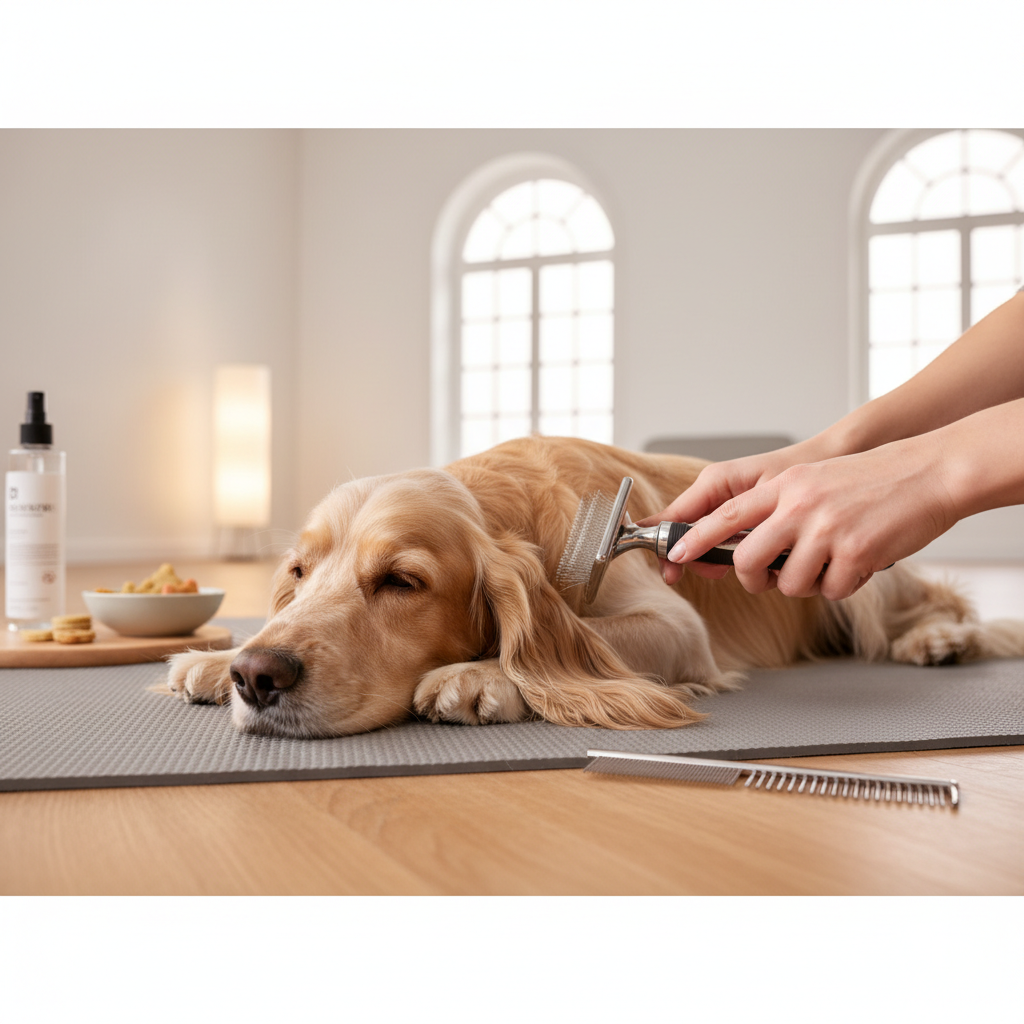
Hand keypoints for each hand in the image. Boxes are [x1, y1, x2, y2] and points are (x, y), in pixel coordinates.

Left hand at [662, 437, 959, 599]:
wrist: (929, 473)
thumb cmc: (872, 480)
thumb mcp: (813, 481)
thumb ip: (778, 506)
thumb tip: (743, 546)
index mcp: (785, 485)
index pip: (725, 516)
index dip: (694, 539)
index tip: (675, 557)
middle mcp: (799, 505)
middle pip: (747, 560)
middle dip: (753, 579)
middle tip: (767, 578)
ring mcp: (827, 530)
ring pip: (788, 583)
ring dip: (805, 583)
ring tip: (829, 561)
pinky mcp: (856, 553)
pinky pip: (831, 591)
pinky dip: (842, 585)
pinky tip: (858, 562)